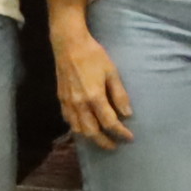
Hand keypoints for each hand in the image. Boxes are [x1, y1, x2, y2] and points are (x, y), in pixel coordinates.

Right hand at [53, 15, 133, 149]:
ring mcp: (68, 103)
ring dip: (91, 138)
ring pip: (78, 129)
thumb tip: (127, 114)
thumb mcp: (111, 72)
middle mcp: (79, 104)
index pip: (109, 123)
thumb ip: (119, 94)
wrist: (69, 44)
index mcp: (94, 97)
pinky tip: (84, 127)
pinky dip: (78, 128)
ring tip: (101, 139)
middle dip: (104, 142)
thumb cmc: (93, 55)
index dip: (120, 133)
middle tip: (115, 145)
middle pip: (92, 132)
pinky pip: (69, 121)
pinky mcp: (61, 99)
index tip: (129, 138)